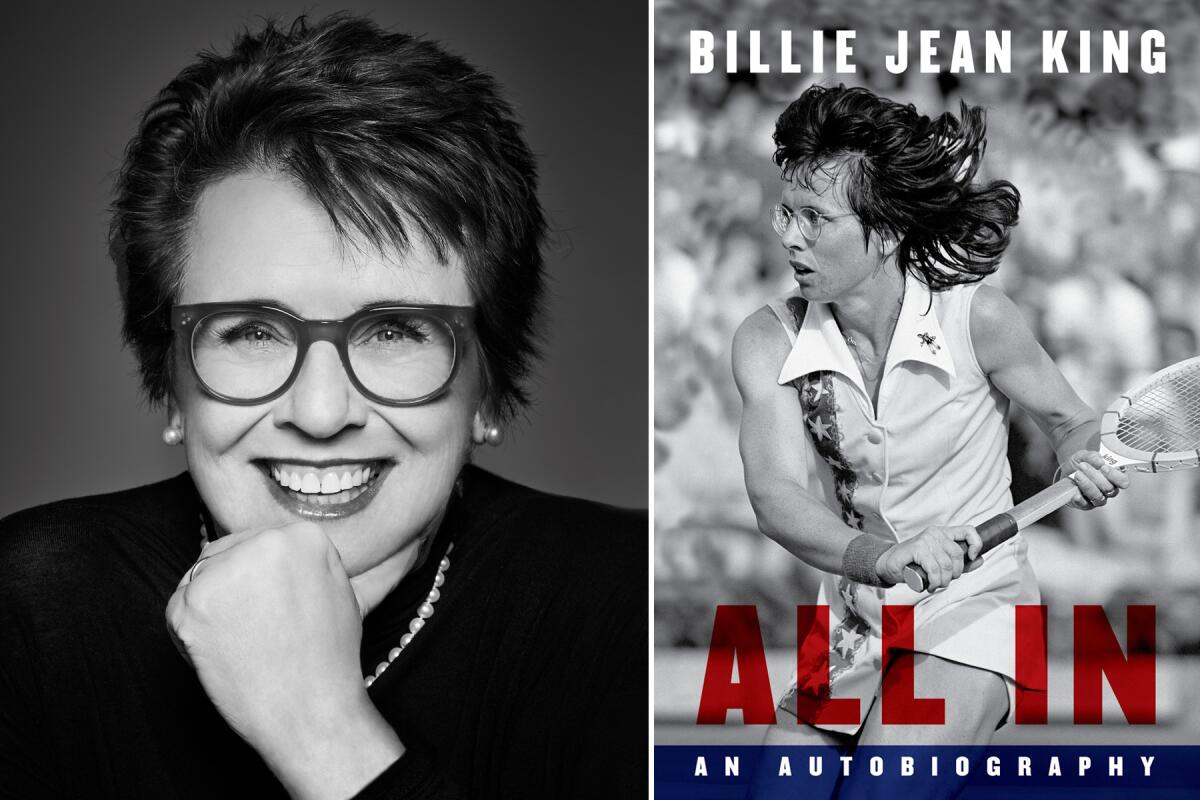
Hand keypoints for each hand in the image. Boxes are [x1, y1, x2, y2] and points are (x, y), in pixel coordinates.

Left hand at [167, 522, 402, 798]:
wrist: (311, 711)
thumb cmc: (328, 660)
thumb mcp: (342, 593)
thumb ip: (313, 562)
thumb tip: (313, 551)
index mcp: (304, 537)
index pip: (262, 541)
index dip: (261, 577)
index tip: (270, 606)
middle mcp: (263, 544)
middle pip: (227, 552)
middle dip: (233, 586)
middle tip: (255, 627)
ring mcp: (224, 574)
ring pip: (200, 576)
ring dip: (211, 604)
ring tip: (242, 638)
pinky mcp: (191, 606)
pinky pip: (177, 606)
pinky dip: (190, 630)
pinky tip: (222, 650)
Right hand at [874, 525, 981, 590]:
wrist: (889, 565)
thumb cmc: (914, 563)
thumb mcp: (940, 563)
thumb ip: (961, 562)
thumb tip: (980, 560)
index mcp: (944, 533)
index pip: (969, 531)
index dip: (976, 544)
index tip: (972, 558)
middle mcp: (935, 533)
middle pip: (958, 554)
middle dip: (954, 574)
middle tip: (944, 581)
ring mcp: (925, 539)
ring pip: (946, 565)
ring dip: (942, 581)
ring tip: (934, 585)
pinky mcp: (916, 548)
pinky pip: (933, 568)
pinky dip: (933, 581)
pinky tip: (928, 585)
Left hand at [1063, 450, 1130, 509]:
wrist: (1064, 473)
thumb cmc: (1079, 465)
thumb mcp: (1084, 456)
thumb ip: (1092, 456)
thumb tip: (1100, 461)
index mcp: (1113, 478)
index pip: (1123, 481)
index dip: (1115, 476)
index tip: (1103, 467)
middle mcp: (1108, 490)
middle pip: (1109, 488)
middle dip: (1095, 476)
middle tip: (1082, 466)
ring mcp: (1098, 499)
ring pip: (1098, 496)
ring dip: (1087, 485)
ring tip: (1077, 474)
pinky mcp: (1085, 505)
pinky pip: (1085, 505)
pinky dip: (1080, 500)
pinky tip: (1075, 494)